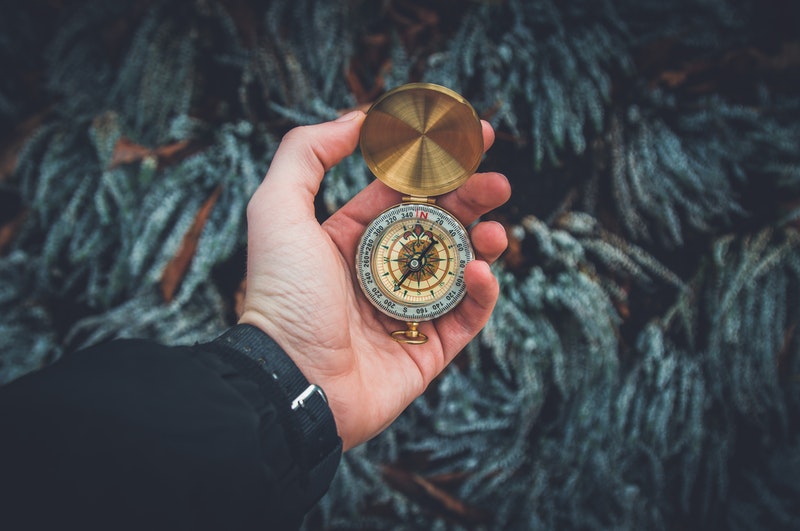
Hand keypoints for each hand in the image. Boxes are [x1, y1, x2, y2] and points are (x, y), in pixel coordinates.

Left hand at [239, 110, 509, 449]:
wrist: (291, 382)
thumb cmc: (282, 295)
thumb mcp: (278, 209)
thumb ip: (308, 155)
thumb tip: (357, 118)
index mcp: (349, 238)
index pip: (402, 193)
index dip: (436, 166)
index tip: (469, 138)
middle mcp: (380, 271)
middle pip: (439, 225)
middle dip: (472, 199)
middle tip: (498, 182)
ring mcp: (407, 311)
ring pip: (459, 268)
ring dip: (483, 244)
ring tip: (495, 231)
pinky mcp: (428, 350)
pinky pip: (466, 317)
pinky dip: (481, 293)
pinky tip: (480, 272)